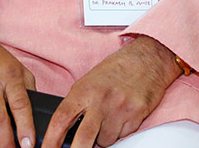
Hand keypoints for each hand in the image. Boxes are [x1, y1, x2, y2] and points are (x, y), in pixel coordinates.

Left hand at [40, 37, 179, 147]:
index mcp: (84, 90)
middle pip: (83, 138)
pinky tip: (121, 116)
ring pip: (105, 140)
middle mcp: (101, 100)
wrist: (147, 59)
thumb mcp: (89, 82)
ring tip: (108, 119)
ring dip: (103, 137)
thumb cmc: (116, 69)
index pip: (61, 119)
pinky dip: (120, 132)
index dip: (51, 139)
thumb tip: (65, 131)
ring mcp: (120, 109)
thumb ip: (77, 105)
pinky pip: (123, 136)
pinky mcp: (136, 115)